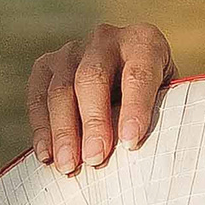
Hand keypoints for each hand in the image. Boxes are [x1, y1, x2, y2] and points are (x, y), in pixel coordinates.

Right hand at [27, 23, 174, 172]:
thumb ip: (157, 116)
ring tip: (68, 165)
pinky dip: (41, 128)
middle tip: (94, 158)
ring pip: (61, 89)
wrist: (128, 83)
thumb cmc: (153, 98)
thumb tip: (137, 148)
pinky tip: (46, 155)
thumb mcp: (167, 100)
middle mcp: (105, 39)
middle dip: (93, 121)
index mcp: (143, 41)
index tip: (131, 142)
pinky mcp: (46, 65)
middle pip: (92, 78)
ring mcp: (72, 50)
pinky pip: (38, 96)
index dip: (134, 108)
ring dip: (63, 131)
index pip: (138, 73)